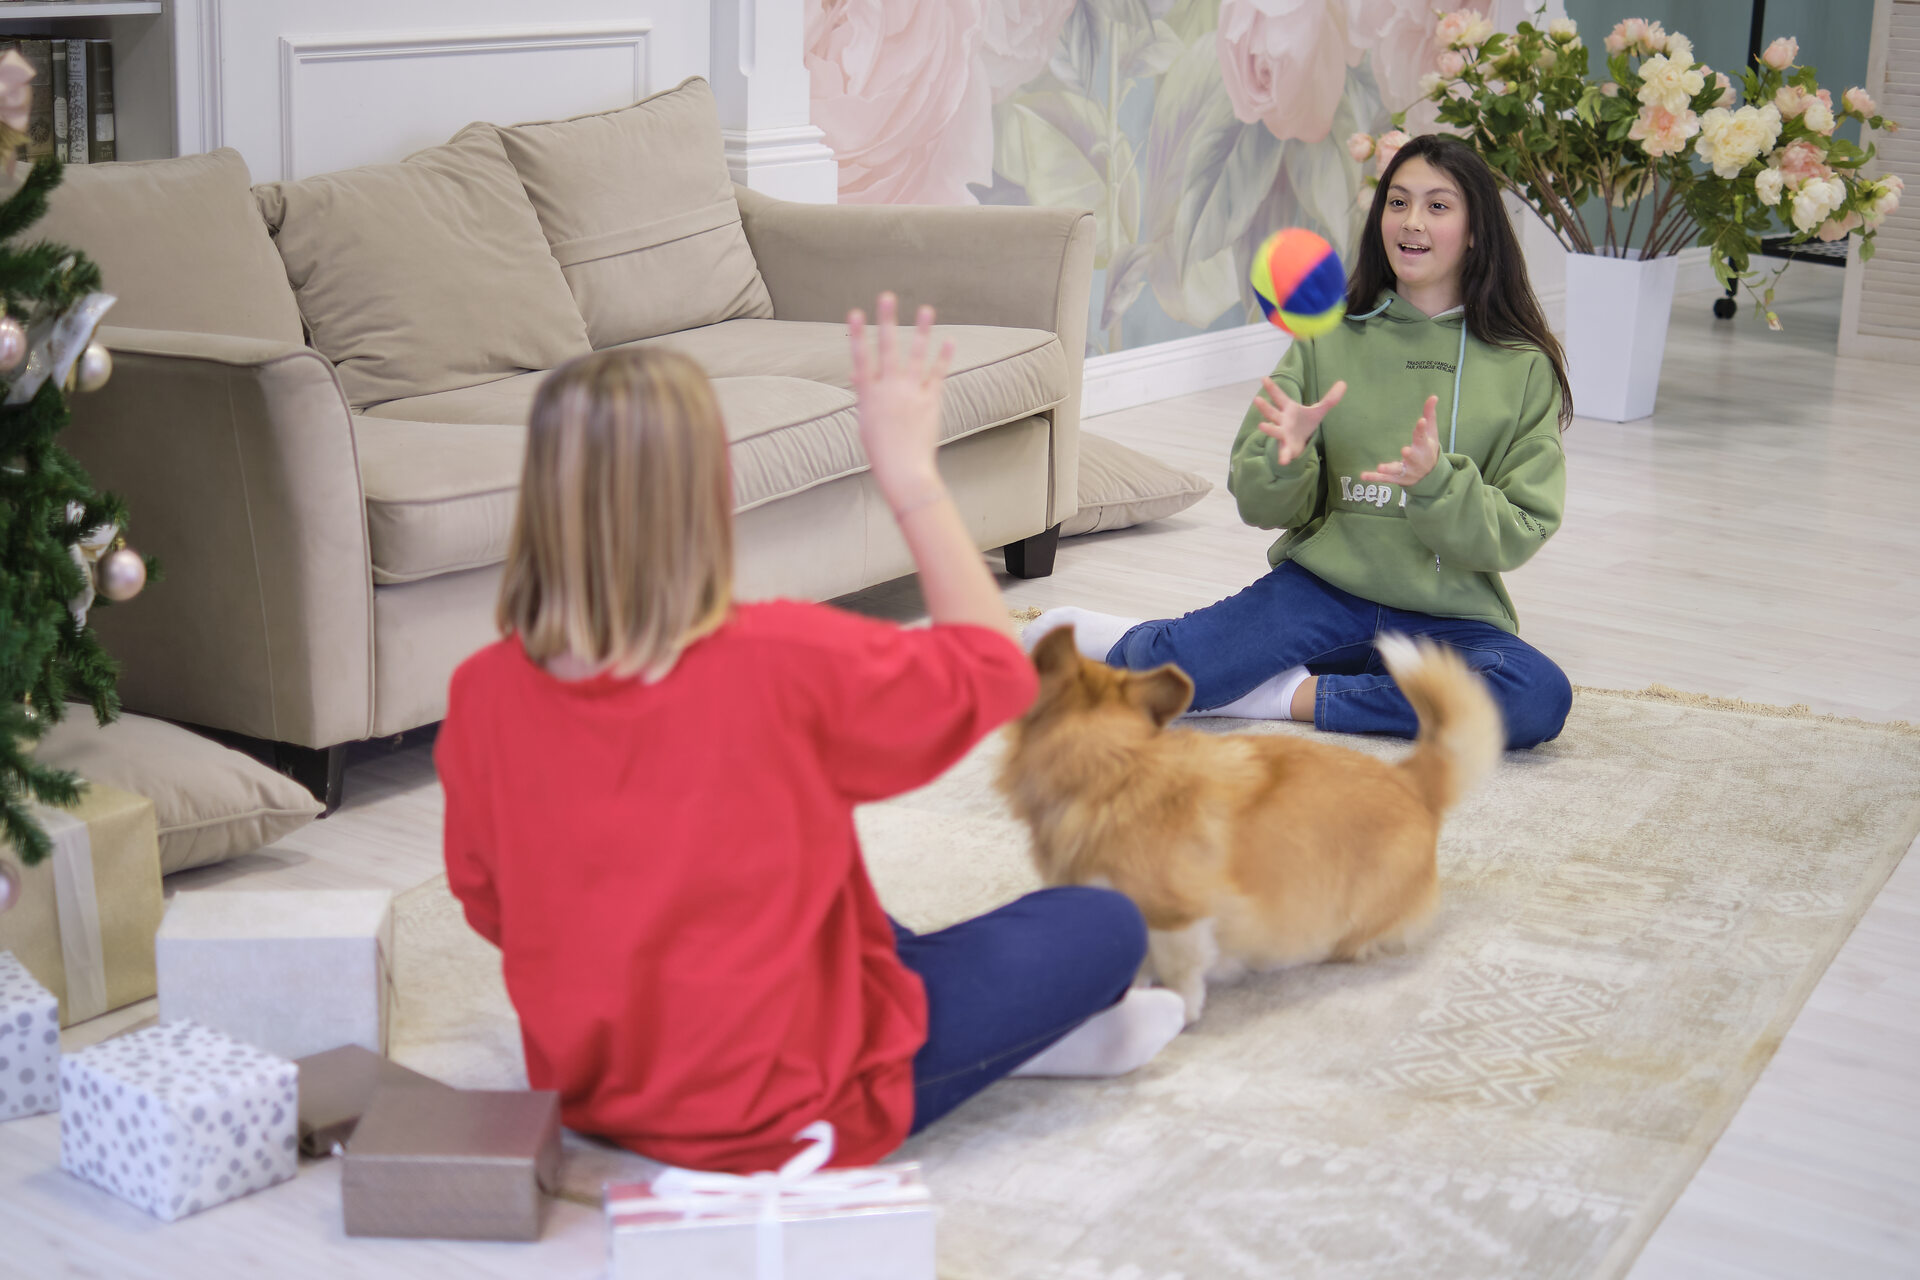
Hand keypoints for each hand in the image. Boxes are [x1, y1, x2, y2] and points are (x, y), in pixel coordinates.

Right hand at [848, 292, 955, 513]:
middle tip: (887, 296)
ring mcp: (911, 394)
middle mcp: (889, 390)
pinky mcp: (930, 401)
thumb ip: (864, 394)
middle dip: (887, 320)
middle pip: (887, 348)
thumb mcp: (865, 421)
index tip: (856, 312)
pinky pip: (937, 375)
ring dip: (921, 330)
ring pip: (916, 356)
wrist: (904, 470)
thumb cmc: (881, 450)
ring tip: (926, 308)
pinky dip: (943, 357)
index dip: (858, 334)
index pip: (861, 358)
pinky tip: (948, 340)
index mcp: (869, 396)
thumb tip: (857, 373)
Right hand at [1252, 377, 1345, 465]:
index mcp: (1288, 409)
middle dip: (1265, 407)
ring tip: (1262, 426)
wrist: (1302, 440)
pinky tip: (1284, 461)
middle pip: (1272, 413)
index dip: (1272, 388)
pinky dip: (1284, 456)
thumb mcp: (1320, 410)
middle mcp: (1282, 421)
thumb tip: (1343, 383)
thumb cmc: (1306, 422)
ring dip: (1269, 429)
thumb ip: (1330, 398)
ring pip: (1274, 431)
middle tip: (1257, 399)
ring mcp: (1283, 434)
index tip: (1264, 378)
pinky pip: (1284, 452)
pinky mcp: (1287, 447)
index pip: (1279, 397)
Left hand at [1360, 395, 1440, 488]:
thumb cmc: (1428, 449)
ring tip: (1380, 467)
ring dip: (1389, 468)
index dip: (1421, 429)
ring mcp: (1406, 471)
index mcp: (1424, 447)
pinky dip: (1374, 478)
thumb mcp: (1431, 433)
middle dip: (1410, 454)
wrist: (1430, 476)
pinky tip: (1363, 475)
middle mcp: (1416, 460)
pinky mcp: (1397, 478)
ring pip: (1397, 470)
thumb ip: (1430, 415)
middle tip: (1405, 450)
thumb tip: (1433, 396)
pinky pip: (1385, 479)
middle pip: (1413, 457)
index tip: (1421, 421)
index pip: (1423, 437)